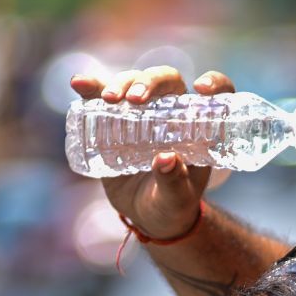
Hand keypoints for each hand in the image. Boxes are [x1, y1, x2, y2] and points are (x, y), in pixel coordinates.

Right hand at [70, 66, 234, 239]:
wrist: (147, 214)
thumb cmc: (172, 205)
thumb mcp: (176, 198)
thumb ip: (174, 182)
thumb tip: (166, 159)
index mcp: (198, 127)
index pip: (215, 95)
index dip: (214, 83)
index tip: (201, 89)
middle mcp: (172, 113)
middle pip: (166, 81)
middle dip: (150, 82)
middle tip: (135, 100)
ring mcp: (142, 114)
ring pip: (134, 83)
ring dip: (121, 83)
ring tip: (110, 99)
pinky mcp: (114, 120)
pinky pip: (103, 98)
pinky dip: (92, 88)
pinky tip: (79, 84)